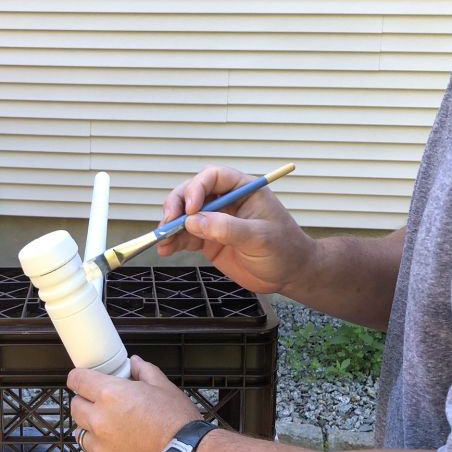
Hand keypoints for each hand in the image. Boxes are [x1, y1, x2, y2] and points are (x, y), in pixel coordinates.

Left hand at [68, 356, 199, 451]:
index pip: (77, 379)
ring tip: (111, 427)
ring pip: (80, 432)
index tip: (84, 379)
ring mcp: (99, 446)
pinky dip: (98, 448)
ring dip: (90, 427)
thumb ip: (144, 371)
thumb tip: (134, 363)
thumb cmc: (177, 424)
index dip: (80, 377)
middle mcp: (99, 420)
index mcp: (110, 395)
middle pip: (75, 406)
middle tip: (103, 403)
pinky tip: (117, 446)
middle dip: (86, 401)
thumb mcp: (164, 388)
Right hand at [158, 164, 313, 294]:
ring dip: (170, 225)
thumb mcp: (259, 238)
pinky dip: (173, 241)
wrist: (289, 274)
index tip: (190, 209)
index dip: (197, 188)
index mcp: (243, 189)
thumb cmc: (284, 250)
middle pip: (192, 192)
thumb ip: (227, 229)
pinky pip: (185, 235)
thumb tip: (194, 222)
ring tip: (162, 241)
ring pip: (184, 214)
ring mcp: (215, 220)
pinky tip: (165, 250)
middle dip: (177, 205)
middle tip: (169, 223)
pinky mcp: (208, 239)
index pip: (213, 177)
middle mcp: (226, 201)